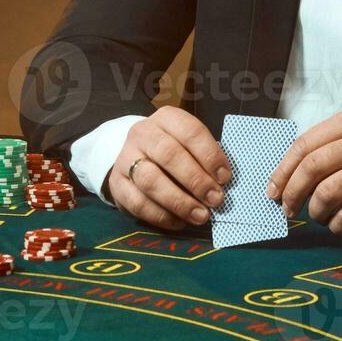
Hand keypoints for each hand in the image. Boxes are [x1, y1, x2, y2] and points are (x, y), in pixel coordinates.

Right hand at [106, 106, 231, 230]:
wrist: (133, 157)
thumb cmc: (173, 151)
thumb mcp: (188, 144)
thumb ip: (204, 159)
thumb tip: (222, 184)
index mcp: (166, 118)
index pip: (189, 131)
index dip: (209, 155)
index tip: (224, 177)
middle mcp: (143, 134)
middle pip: (168, 154)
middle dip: (196, 180)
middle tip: (215, 199)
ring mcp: (125, 158)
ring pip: (150, 180)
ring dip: (179, 201)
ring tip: (200, 215)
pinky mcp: (116, 184)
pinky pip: (138, 203)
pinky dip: (161, 216)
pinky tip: (179, 222)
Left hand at [266, 106, 341, 234]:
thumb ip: (325, 148)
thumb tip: (284, 181)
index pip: (304, 145)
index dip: (282, 171)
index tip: (273, 191)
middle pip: (313, 168)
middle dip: (293, 193)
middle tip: (287, 209)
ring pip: (329, 193)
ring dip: (315, 211)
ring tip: (317, 215)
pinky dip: (336, 224)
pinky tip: (336, 223)